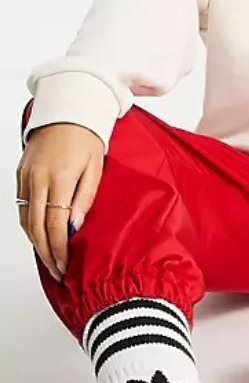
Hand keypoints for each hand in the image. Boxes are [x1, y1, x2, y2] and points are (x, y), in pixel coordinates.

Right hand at [16, 123, 104, 281]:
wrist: (67, 111)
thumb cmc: (86, 137)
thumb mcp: (96, 167)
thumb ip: (85, 198)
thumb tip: (74, 227)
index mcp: (60, 178)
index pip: (55, 224)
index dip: (59, 249)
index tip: (65, 266)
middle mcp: (37, 179)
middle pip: (36, 227)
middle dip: (46, 253)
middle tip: (57, 271)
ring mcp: (25, 177)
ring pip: (25, 220)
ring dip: (36, 243)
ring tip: (51, 259)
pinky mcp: (20, 175)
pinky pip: (21, 207)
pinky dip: (29, 225)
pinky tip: (40, 236)